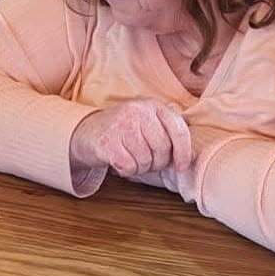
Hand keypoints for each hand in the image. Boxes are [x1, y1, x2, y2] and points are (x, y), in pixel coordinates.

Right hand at [69, 99, 192, 176]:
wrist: (85, 132)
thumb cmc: (121, 131)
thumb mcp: (146, 123)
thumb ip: (167, 132)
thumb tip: (189, 157)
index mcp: (151, 105)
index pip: (179, 129)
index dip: (183, 152)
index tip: (180, 166)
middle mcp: (137, 110)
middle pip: (162, 148)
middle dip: (157, 162)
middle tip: (145, 161)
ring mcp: (121, 124)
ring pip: (146, 160)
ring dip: (140, 167)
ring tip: (130, 158)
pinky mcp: (108, 141)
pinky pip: (129, 166)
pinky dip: (126, 170)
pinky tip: (119, 161)